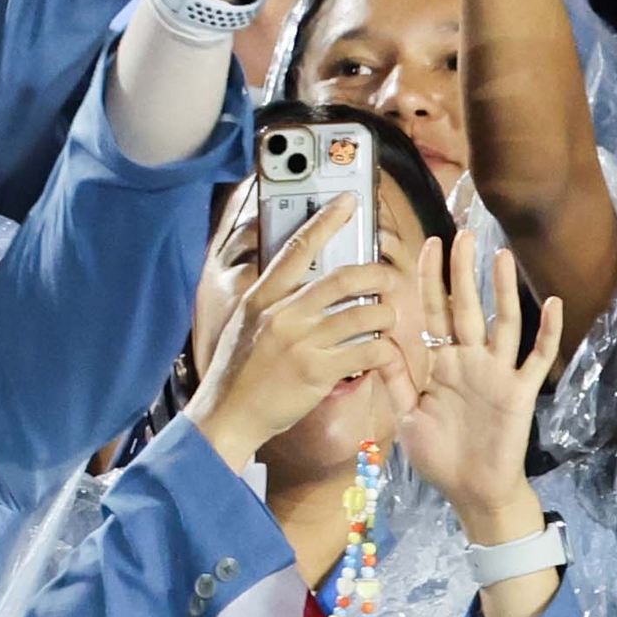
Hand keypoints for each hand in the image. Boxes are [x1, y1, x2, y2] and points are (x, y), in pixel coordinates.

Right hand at [188, 202, 412, 469]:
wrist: (227, 415)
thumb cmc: (238, 370)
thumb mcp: (246, 322)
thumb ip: (272, 298)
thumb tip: (300, 275)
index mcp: (263, 297)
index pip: (298, 247)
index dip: (326, 220)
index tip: (348, 202)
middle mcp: (283, 315)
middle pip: (342, 279)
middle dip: (376, 274)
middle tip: (388, 277)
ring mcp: (301, 344)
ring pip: (362, 315)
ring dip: (384, 315)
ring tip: (387, 318)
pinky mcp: (317, 373)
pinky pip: (365, 352)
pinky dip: (381, 349)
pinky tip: (381, 351)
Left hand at [395, 226, 564, 532]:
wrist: (473, 492)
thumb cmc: (439, 455)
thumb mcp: (407, 415)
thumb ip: (395, 378)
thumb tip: (376, 338)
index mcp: (442, 363)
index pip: (435, 312)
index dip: (432, 280)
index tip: (429, 245)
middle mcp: (471, 360)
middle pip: (469, 307)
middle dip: (465, 272)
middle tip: (464, 234)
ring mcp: (498, 373)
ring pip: (504, 323)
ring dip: (503, 290)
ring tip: (501, 256)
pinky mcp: (520, 392)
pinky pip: (537, 357)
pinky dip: (548, 331)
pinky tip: (553, 304)